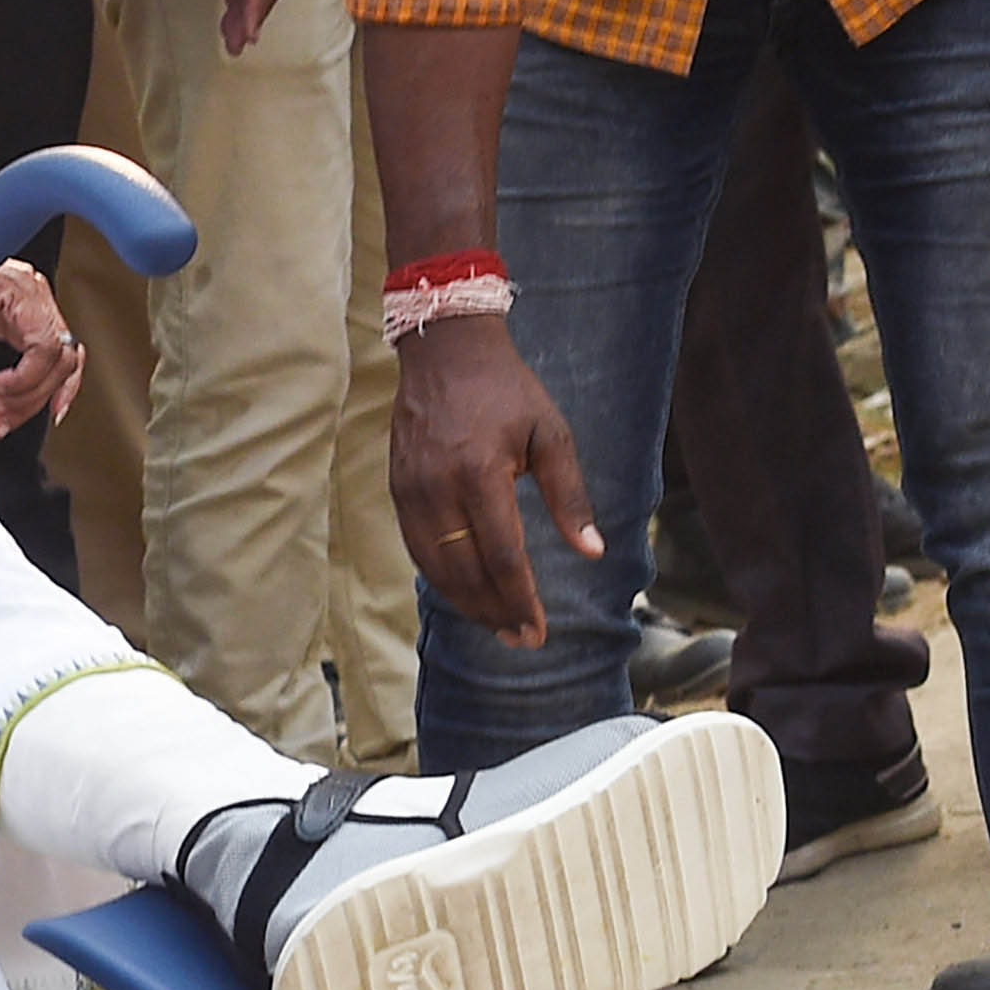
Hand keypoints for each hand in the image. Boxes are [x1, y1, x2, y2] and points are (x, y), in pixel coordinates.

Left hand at [0, 260, 87, 438]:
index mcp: (21, 290)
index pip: (46, 345)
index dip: (25, 379)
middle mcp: (36, 297)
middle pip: (60, 360)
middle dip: (30, 397)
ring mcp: (37, 308)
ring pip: (63, 363)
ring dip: (38, 398)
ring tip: (8, 420)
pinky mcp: (28, 321)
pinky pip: (53, 358)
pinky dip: (49, 385)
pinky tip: (39, 408)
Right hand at [388, 313, 599, 645]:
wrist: (446, 350)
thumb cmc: (507, 391)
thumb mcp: (552, 435)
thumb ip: (570, 497)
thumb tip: (592, 552)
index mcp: (480, 473)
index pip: (502, 557)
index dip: (521, 600)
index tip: (538, 631)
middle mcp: (439, 487)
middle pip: (465, 572)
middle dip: (494, 612)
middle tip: (521, 639)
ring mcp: (411, 489)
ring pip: (435, 567)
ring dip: (466, 603)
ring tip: (496, 625)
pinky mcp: (397, 487)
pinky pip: (417, 547)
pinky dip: (440, 577)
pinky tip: (464, 592)